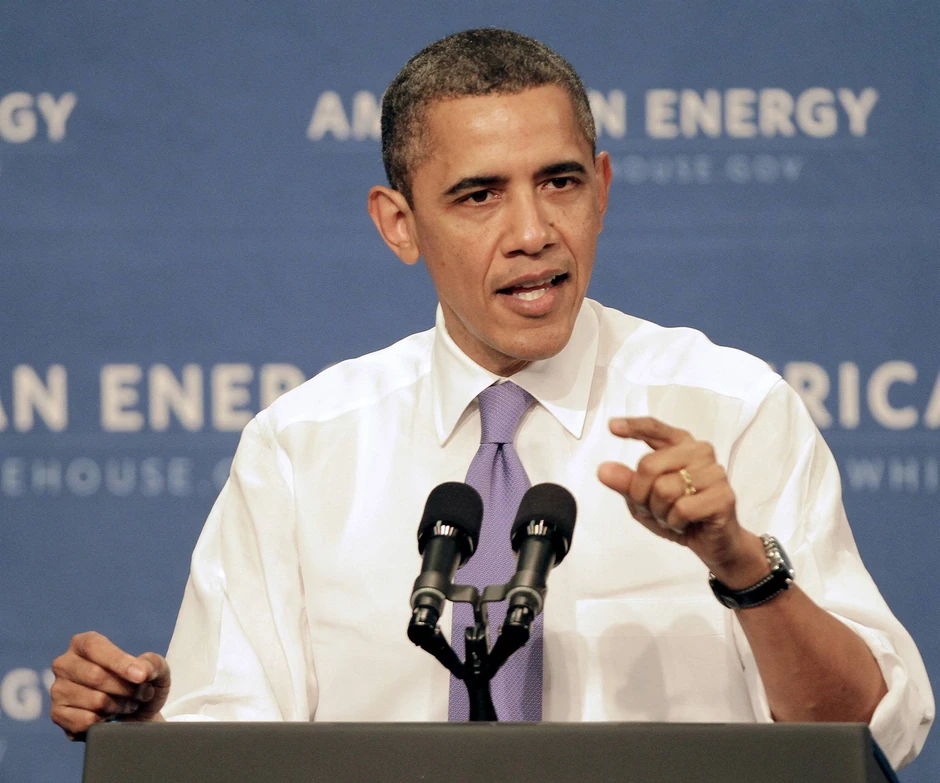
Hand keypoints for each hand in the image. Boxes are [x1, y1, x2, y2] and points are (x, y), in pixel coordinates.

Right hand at [50, 631, 169, 739]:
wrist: (138, 715)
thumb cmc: (142, 685)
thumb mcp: (156, 669)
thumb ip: (153, 664)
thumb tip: (142, 671)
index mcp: (84, 643)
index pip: (96, 648)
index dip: (120, 662)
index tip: (142, 677)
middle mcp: (65, 664)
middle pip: (96, 676)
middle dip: (126, 688)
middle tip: (142, 694)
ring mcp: (58, 690)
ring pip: (94, 701)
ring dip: (120, 706)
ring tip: (129, 704)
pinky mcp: (58, 715)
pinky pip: (86, 722)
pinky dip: (106, 722)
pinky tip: (112, 717)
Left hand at [598, 416, 767, 584]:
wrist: (713, 543)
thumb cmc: (680, 515)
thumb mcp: (644, 500)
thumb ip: (626, 482)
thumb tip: (603, 470)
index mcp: (680, 445)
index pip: (654, 429)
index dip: (633, 426)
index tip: (611, 426)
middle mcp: (699, 452)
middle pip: (649, 465)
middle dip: (642, 495)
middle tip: (656, 508)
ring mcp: (714, 472)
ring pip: (664, 489)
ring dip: (661, 512)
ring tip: (674, 516)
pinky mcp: (724, 495)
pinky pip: (682, 509)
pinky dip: (676, 523)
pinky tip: (687, 523)